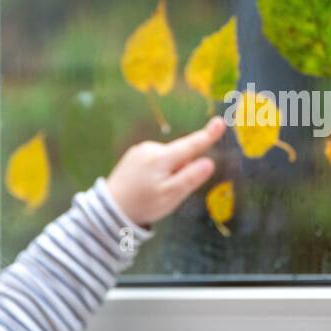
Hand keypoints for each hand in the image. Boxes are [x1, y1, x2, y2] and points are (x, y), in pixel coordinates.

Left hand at [105, 116, 226, 227]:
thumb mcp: (170, 196)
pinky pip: (157, 159)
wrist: (110, 209)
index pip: (191, 145)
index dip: (207, 135)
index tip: (220, 122)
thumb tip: (209, 162)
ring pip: (168, 158)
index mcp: (161, 158)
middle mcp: (151, 148)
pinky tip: (147, 185)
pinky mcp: (135, 154)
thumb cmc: (143, 205)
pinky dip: (159, 170)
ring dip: (169, 171)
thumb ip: (190, 178)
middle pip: (180, 155)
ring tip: (154, 191)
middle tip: (169, 192)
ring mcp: (141, 150)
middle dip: (182, 169)